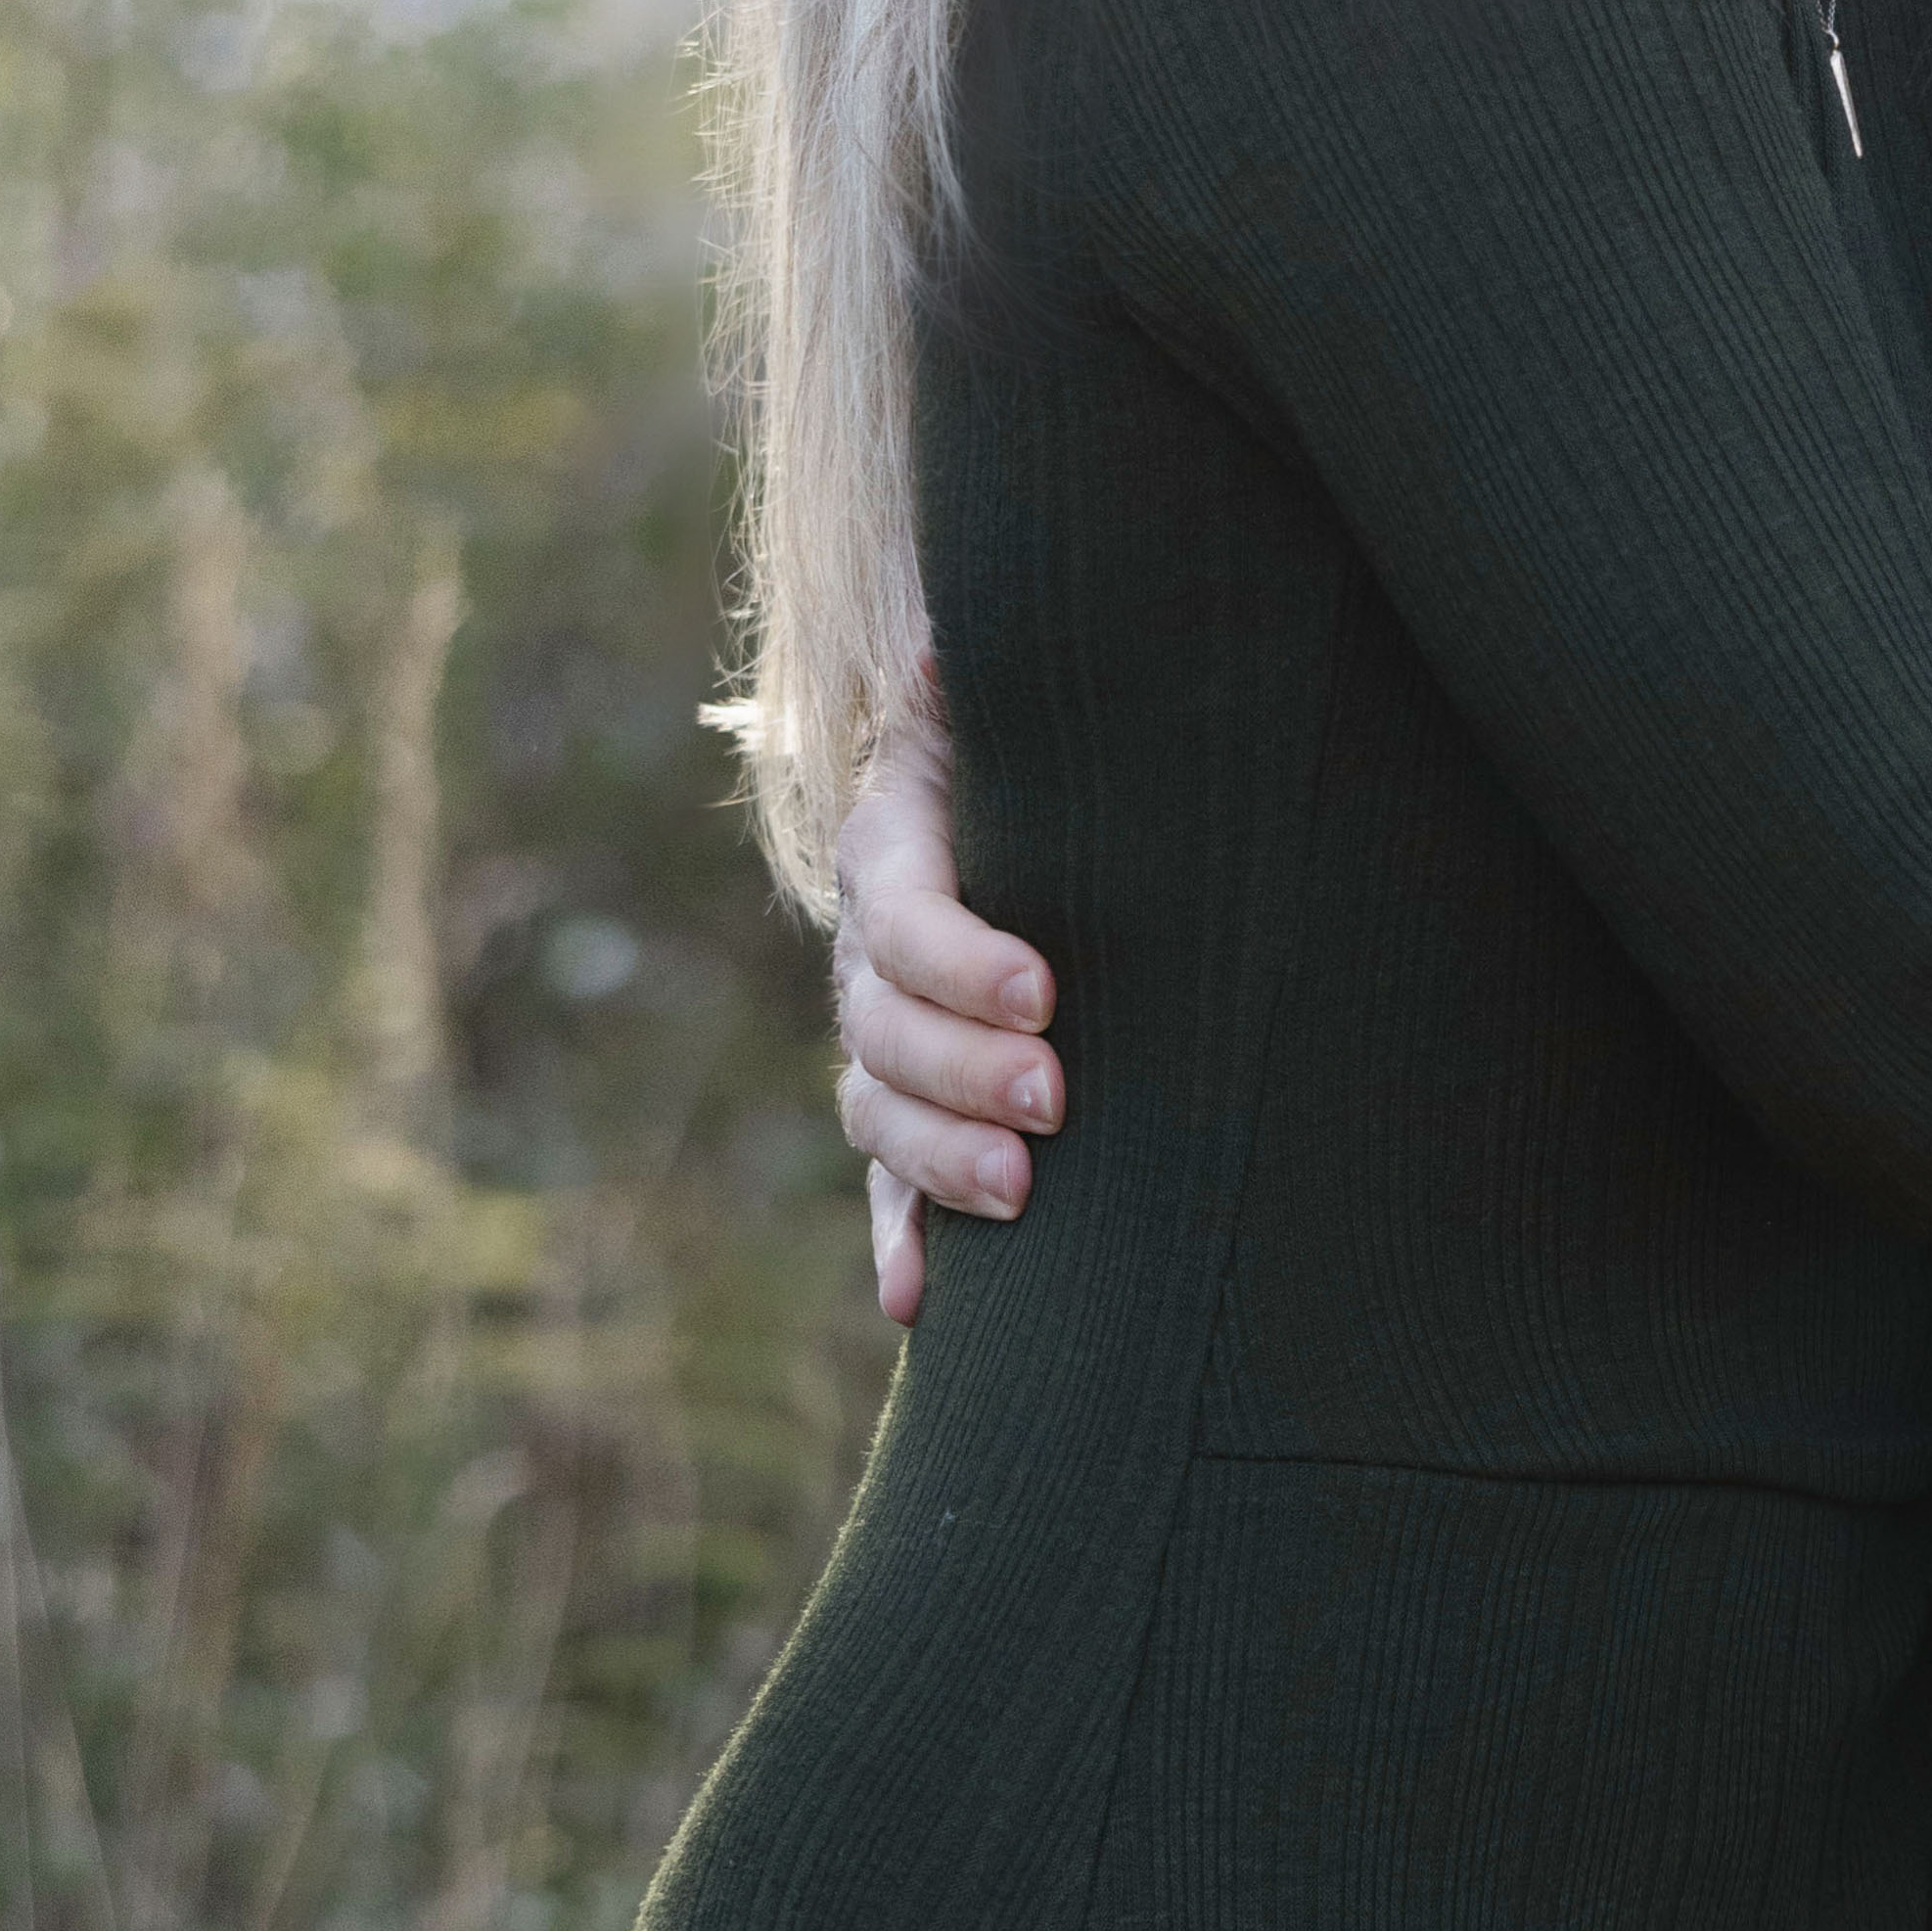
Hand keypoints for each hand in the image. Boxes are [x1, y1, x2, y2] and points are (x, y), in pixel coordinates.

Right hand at [829, 673, 1062, 1332]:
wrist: (1039, 800)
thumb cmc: (1051, 738)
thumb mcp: (1025, 688)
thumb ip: (1003, 662)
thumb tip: (965, 629)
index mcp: (896, 841)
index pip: (904, 908)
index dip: (960, 957)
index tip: (1048, 989)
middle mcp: (874, 948)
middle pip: (880, 1025)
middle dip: (962, 1070)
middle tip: (1057, 1100)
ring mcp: (886, 1036)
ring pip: (876, 1109)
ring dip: (938, 1162)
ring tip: (1024, 1196)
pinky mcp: (918, 1108)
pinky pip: (887, 1182)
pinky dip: (899, 1239)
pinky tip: (918, 1301)